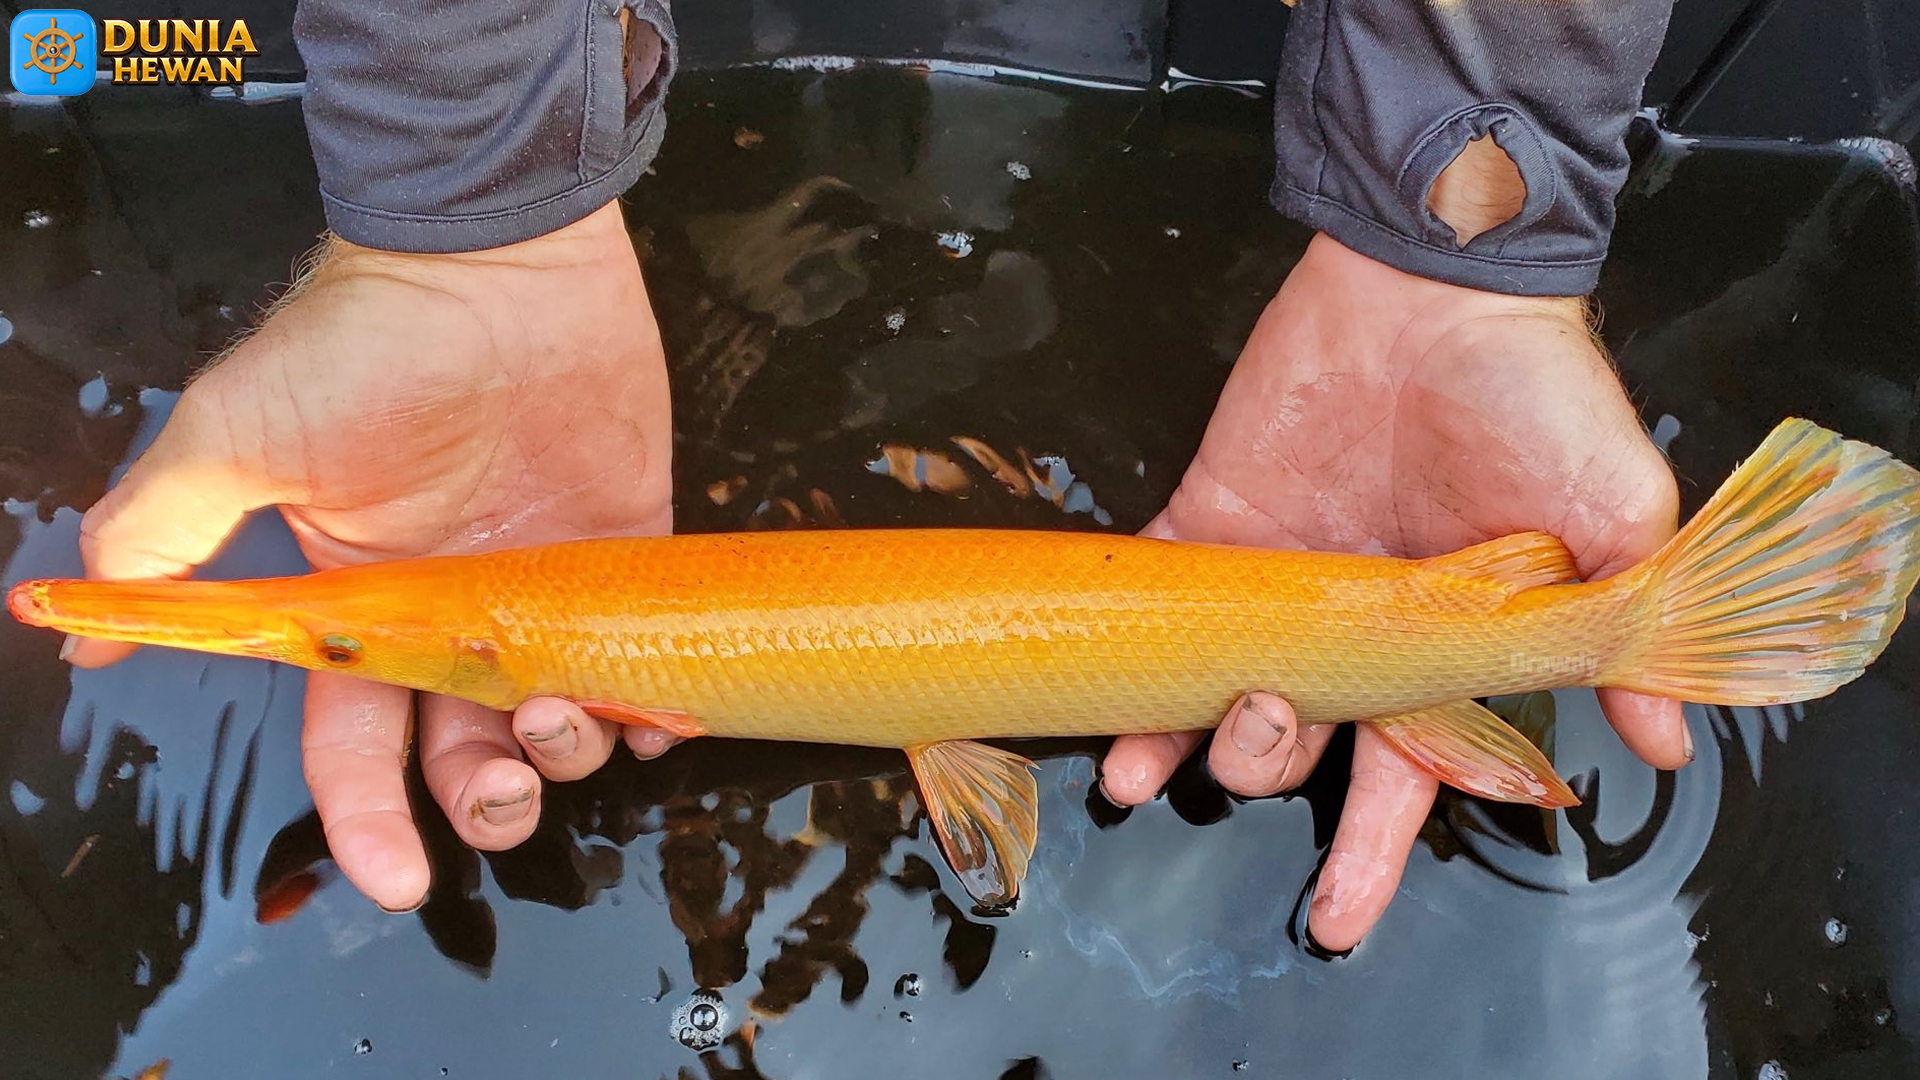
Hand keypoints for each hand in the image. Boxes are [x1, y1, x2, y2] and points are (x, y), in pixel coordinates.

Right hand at [68, 200, 675, 911]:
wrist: (494, 254)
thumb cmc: (364, 338)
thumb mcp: (235, 435)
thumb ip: (161, 536)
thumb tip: (80, 627)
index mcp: (356, 603)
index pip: (351, 743)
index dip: (366, 820)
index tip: (393, 877)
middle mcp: (448, 611)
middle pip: (461, 751)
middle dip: (481, 800)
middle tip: (502, 795)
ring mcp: (537, 585)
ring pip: (553, 719)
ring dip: (566, 752)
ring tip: (568, 722)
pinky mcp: (619, 549)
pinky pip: (640, 653)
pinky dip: (654, 700)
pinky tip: (655, 714)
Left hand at [1101, 234, 1684, 950]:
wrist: (1434, 279)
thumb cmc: (1534, 388)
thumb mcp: (1612, 510)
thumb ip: (1618, 628)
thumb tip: (1664, 743)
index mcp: (1444, 643)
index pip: (1409, 772)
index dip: (1375, 852)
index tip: (1337, 917)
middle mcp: (1354, 628)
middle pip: (1304, 744)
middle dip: (1271, 778)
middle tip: (1263, 745)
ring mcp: (1281, 580)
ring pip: (1220, 690)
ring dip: (1189, 738)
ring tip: (1163, 760)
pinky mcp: (1217, 523)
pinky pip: (1162, 606)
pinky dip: (1130, 658)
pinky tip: (1110, 707)